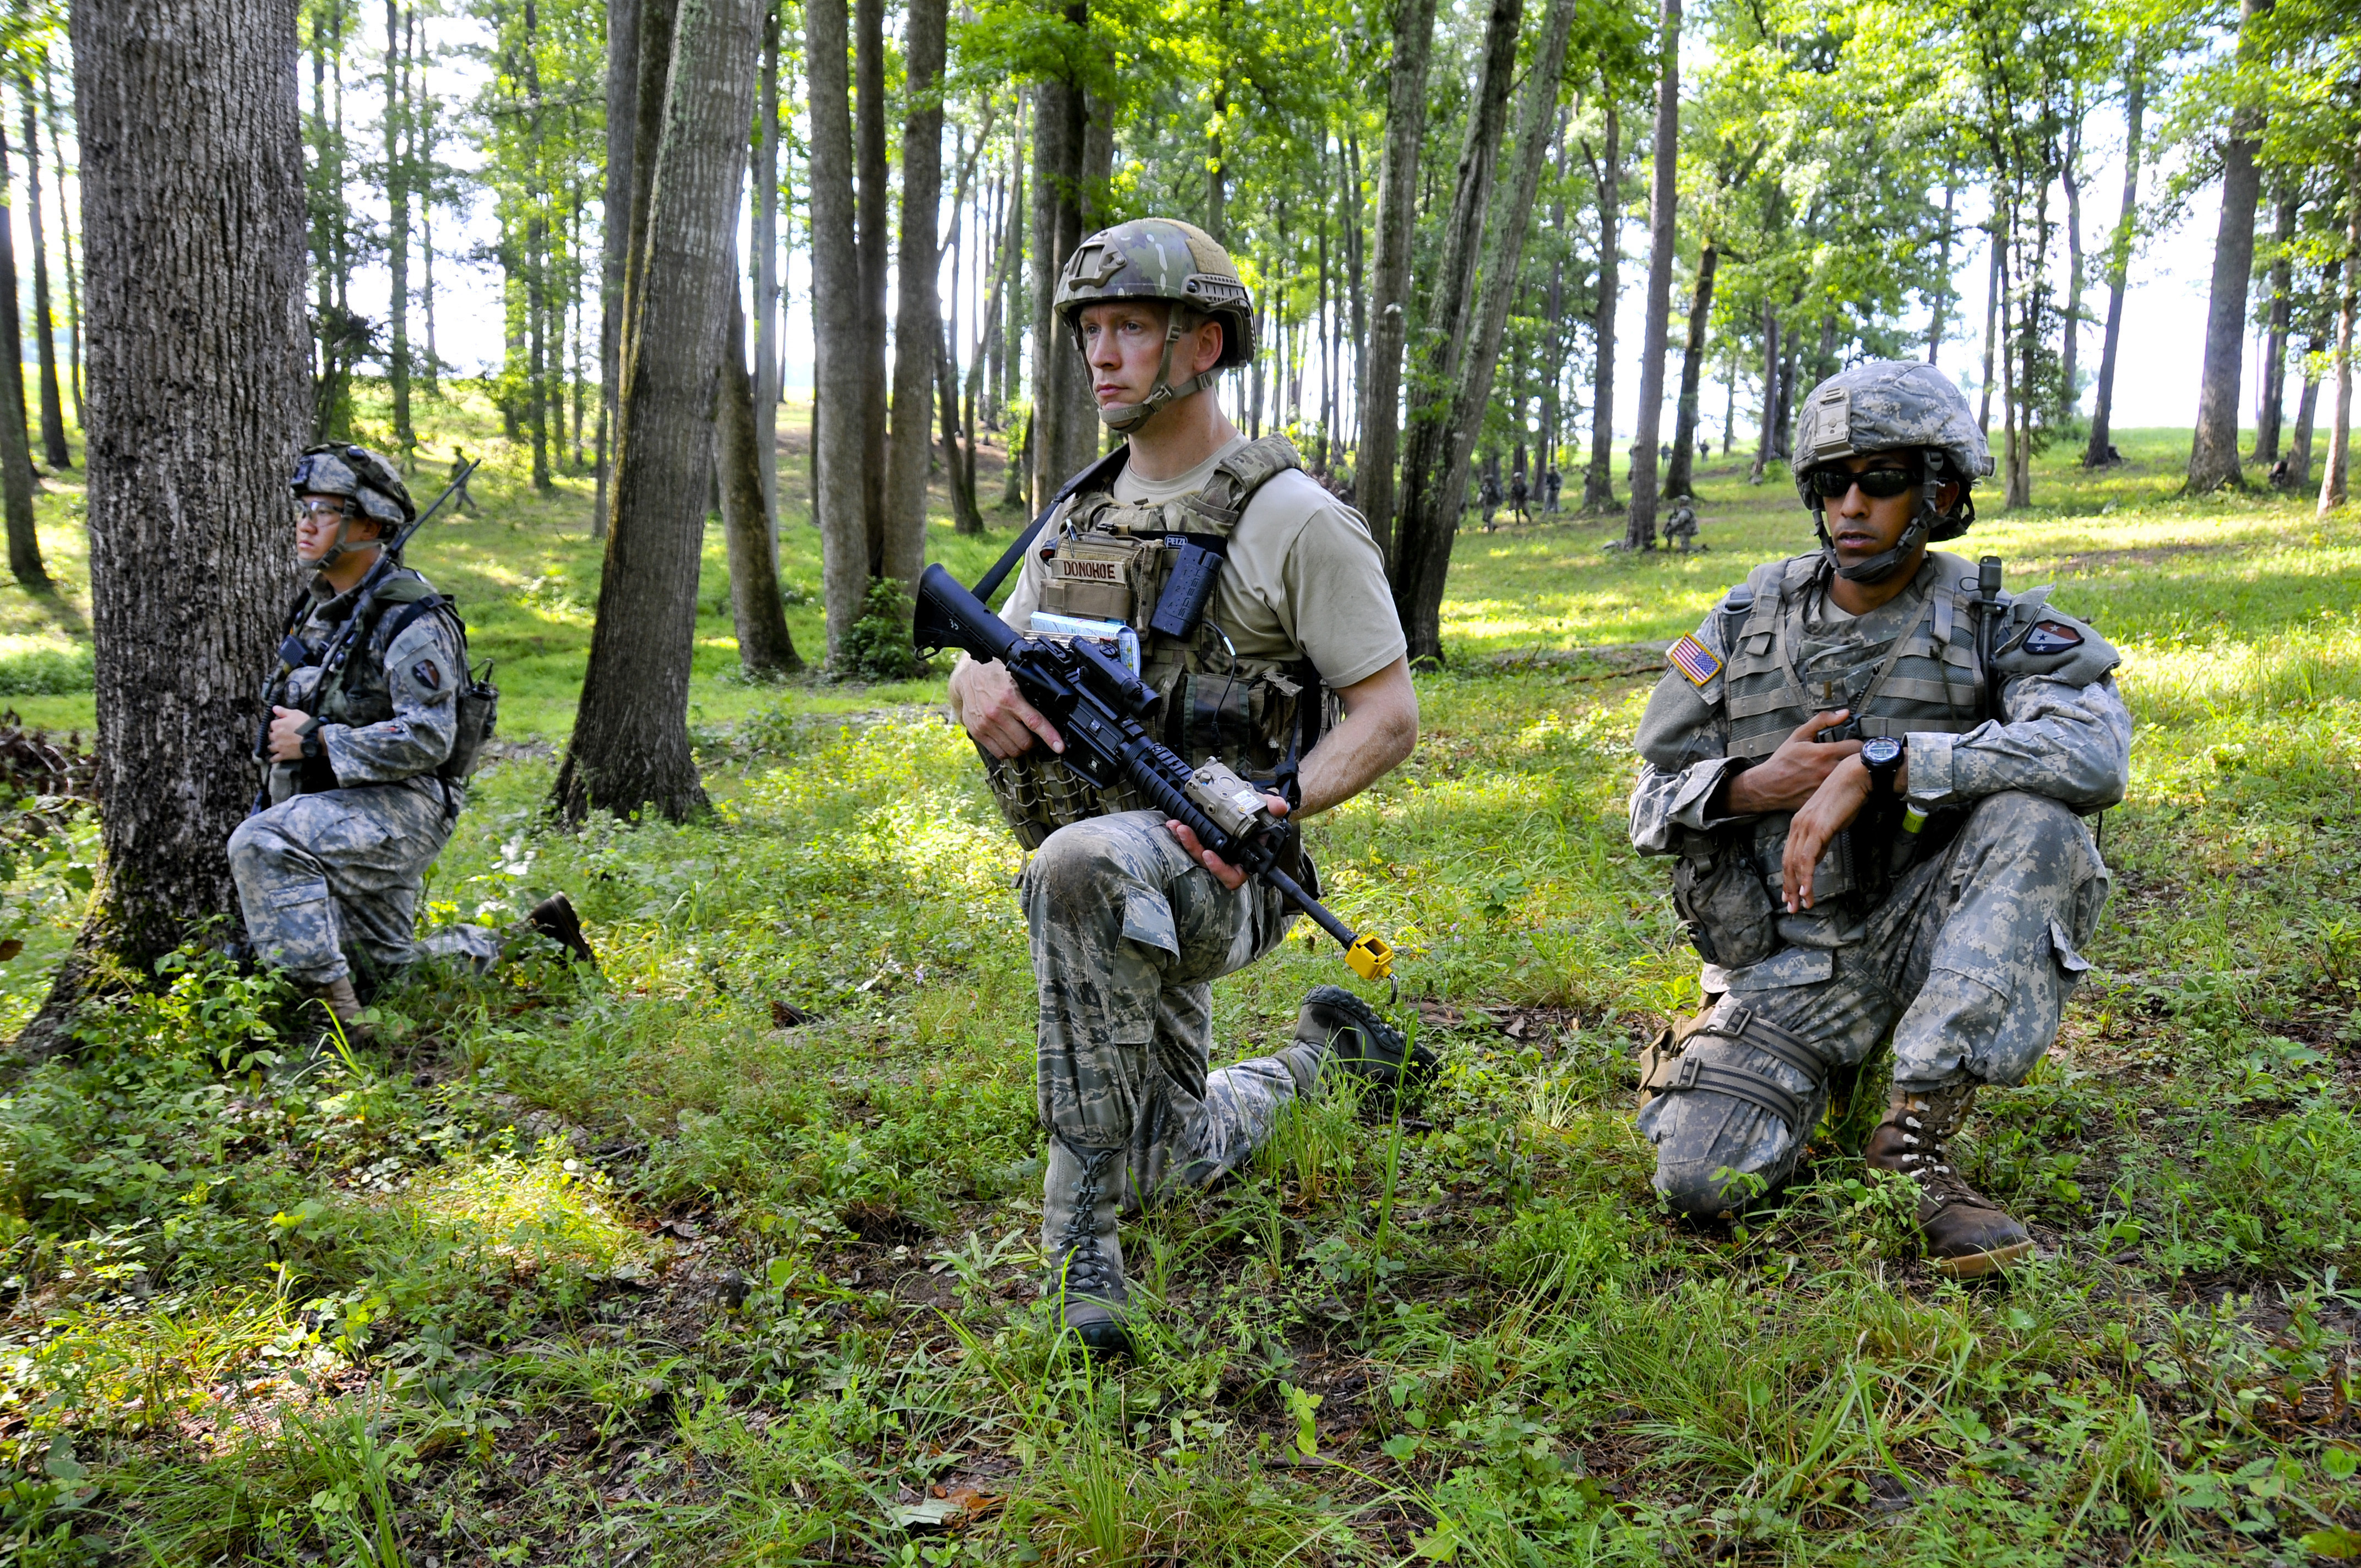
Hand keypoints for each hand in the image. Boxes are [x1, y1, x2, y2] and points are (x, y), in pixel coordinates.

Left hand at [266, 706, 312, 762]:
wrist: (313, 738)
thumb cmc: (305, 724)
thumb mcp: (295, 713)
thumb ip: (283, 711)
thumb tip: (273, 708)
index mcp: (277, 725)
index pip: (272, 724)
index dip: (278, 724)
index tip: (282, 725)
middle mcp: (275, 736)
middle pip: (270, 736)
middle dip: (274, 736)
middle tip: (280, 736)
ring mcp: (279, 746)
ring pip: (271, 747)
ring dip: (272, 746)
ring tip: (276, 746)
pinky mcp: (284, 755)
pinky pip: (275, 758)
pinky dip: (273, 759)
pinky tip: (272, 759)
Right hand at [949, 657, 1062, 759]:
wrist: (968, 677)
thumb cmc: (994, 676)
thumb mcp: (1016, 677)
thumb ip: (1030, 693)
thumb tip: (1050, 707)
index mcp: (1009, 698)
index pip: (1034, 722)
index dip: (1049, 736)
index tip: (1059, 746)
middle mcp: (996, 713)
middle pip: (1025, 742)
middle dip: (1035, 742)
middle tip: (1037, 735)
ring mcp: (985, 725)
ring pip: (1013, 750)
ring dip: (1022, 747)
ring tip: (1023, 737)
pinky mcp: (977, 733)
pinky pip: (999, 753)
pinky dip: (1009, 751)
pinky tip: (1010, 741)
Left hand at [1168, 794, 1288, 890]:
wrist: (1247, 811)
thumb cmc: (1258, 819)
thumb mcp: (1266, 812)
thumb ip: (1272, 809)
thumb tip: (1279, 806)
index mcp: (1244, 860)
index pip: (1232, 874)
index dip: (1219, 869)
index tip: (1208, 856)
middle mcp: (1228, 860)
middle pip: (1207, 863)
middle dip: (1195, 848)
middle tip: (1185, 831)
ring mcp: (1215, 853)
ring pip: (1197, 854)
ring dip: (1186, 840)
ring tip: (1178, 825)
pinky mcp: (1202, 845)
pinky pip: (1191, 846)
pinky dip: (1183, 837)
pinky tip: (1175, 826)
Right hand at [1723, 710, 1862, 814]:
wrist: (1768, 786)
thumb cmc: (1782, 761)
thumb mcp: (1798, 735)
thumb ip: (1822, 721)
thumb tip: (1843, 713)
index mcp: (1824, 753)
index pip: (1858, 746)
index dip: (1856, 744)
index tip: (1851, 746)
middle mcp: (1828, 771)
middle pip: (1859, 764)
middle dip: (1856, 759)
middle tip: (1848, 758)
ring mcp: (1828, 787)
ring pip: (1853, 779)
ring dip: (1850, 774)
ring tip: (1842, 772)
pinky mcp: (1826, 799)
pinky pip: (1843, 793)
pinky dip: (1841, 789)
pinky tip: (1834, 786)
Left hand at [1781, 755, 1870, 910]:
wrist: (1856, 776)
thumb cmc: (1847, 798)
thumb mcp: (1831, 823)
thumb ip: (1821, 839)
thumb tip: (1816, 857)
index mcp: (1799, 824)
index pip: (1789, 855)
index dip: (1788, 877)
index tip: (1790, 894)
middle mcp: (1798, 826)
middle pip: (1787, 862)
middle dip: (1789, 887)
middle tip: (1791, 907)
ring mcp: (1806, 827)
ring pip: (1795, 864)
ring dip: (1797, 887)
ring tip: (1801, 905)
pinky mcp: (1817, 829)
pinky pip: (1807, 858)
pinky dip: (1806, 877)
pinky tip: (1806, 891)